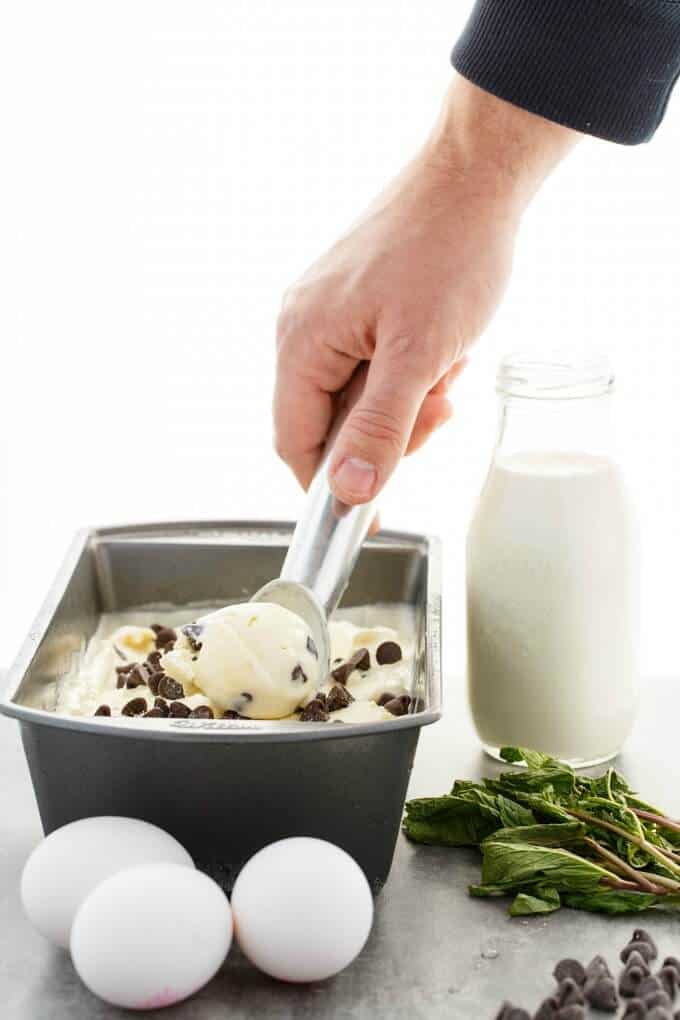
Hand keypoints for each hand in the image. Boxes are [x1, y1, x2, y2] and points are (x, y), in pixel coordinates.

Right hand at [274, 77, 577, 504]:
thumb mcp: (419, 355)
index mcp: (301, 341)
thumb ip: (380, 427)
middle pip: (328, 423)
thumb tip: (348, 491)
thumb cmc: (449, 252)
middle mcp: (301, 327)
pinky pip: (372, 364)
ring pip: (356, 396)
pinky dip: (408, 372)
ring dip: (405, 400)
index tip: (370, 515)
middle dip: (387, 430)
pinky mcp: (353, 303)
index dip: (329, 488)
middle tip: (435, 409)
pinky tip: (441, 348)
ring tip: (444, 367)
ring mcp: (326, 313)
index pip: (295, 443)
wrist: (474, 176)